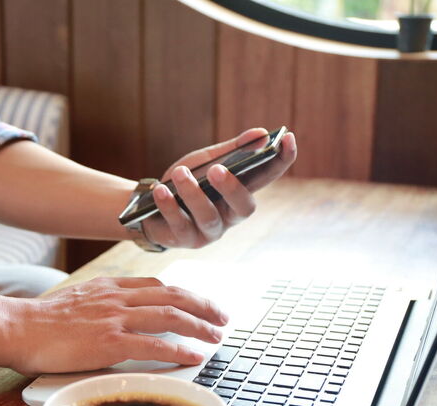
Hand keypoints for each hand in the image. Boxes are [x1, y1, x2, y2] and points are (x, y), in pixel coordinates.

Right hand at [2, 277, 228, 373]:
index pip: (157, 285)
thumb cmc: (41, 322)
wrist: (17, 328)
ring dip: (199, 326)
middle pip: (172, 295)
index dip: (184, 294)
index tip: (200, 303)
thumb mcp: (78, 302)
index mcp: (109, 286)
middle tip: (221, 317)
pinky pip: (154, 345)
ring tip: (215, 336)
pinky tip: (193, 356)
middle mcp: (116, 297)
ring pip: (169, 316)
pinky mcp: (109, 342)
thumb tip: (122, 320)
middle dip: (202, 305)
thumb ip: (103, 306)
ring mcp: (114, 318)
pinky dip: (179, 350)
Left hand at [141, 128, 296, 248]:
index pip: (267, 177)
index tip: (288, 138)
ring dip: (193, 194)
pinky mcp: (185, 240)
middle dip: (232, 188)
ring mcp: (209, 231)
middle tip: (217, 169)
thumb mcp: (206, 162)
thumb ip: (232, 151)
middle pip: (243, 208)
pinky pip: (180, 224)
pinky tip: (161, 190)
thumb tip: (260, 134)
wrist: (148, 205)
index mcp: (239, 193)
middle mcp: (229, 216)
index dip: (281, 160)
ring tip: (179, 173)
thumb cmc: (184, 182)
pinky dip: (169, 205)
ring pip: (208, 217)